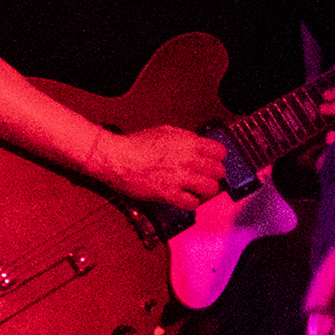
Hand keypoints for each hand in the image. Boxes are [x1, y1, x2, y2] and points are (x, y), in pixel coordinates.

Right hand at [84, 123, 227, 212]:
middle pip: (219, 172)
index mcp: (187, 142)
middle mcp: (187, 159)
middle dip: (213, 176)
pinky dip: (190, 202)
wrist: (115, 158)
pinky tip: (183, 198)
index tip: (211, 163)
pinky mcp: (169, 193)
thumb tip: (198, 146)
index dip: (216, 159)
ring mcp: (179, 177)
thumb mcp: (163, 131)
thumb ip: (184, 138)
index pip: (219, 152)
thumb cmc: (135, 144)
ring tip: (195, 190)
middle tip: (204, 178)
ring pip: (210, 189)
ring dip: (204, 191)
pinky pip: (193, 203)